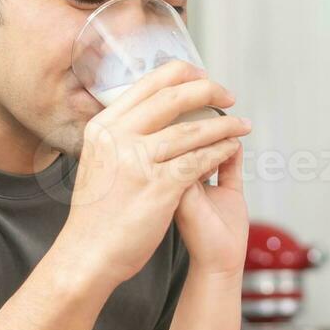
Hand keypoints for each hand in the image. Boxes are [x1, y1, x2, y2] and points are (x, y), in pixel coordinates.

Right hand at [55, 61, 250, 290]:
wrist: (88, 254)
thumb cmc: (97, 214)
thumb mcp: (98, 161)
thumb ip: (119, 136)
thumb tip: (143, 114)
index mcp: (103, 127)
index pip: (147, 84)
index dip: (182, 75)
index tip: (203, 77)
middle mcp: (118, 137)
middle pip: (173, 98)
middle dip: (209, 92)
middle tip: (229, 97)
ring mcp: (138, 161)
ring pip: (192, 130)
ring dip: (224, 125)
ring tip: (241, 125)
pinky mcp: (159, 186)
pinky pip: (200, 160)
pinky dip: (220, 151)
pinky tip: (232, 149)